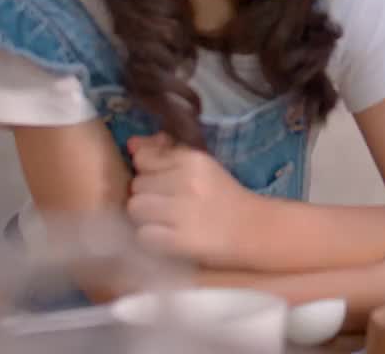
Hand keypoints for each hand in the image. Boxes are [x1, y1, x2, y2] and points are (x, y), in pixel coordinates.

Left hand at [126, 133, 257, 267]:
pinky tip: (167, 236)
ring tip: (164, 220)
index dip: (148, 172)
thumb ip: (166, 153)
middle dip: (147, 195)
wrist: (253, 228)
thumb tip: (131, 144)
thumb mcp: (201, 166)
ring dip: (145, 216)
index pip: (143, 159)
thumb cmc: (223, 195)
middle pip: (137, 184)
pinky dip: (152, 236)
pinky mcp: (179, 240)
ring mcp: (182, 211)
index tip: (163, 183)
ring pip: (135, 207)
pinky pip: (143, 234)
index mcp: (193, 159)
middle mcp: (187, 181)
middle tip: (166, 205)